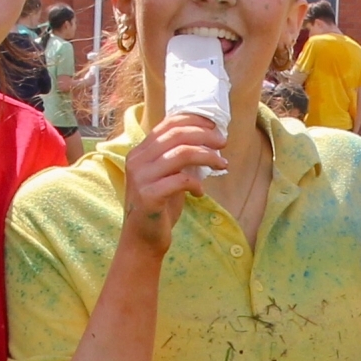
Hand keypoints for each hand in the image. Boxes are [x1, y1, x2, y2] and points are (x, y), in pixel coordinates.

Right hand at [121, 113, 226, 255]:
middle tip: (223, 143)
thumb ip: (178, 157)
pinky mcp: (149, 195)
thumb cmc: (160, 206)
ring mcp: (141, 177)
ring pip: (181, 153)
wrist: (142, 239)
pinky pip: (181, 180)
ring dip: (207, 156)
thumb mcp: (167, 176)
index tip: (214, 127)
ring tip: (222, 164)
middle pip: (177, 135)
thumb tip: (209, 139)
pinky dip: (196, 184)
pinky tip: (199, 192)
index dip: (194, 121)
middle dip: (205, 136)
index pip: (168, 124)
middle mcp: (137, 160)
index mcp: (140, 151)